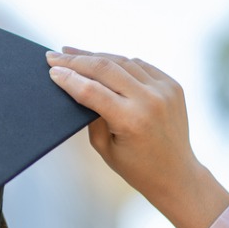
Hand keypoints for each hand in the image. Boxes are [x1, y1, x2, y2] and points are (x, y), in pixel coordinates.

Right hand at [46, 48, 228, 227]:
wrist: (176, 173)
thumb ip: (91, 116)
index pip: (91, 90)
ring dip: (96, 56)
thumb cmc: (137, 167)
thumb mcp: (104, 148)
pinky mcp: (172, 85)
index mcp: (131, 120)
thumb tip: (77, 86)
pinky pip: (140, 65)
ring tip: (74, 54)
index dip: (69, 78)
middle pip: (106, 68)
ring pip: (123, 61)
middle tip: (55, 56)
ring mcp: (164, 90)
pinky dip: (119, 62)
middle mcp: (150, 100)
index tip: (52, 71)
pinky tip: (103, 62)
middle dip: (76, 60)